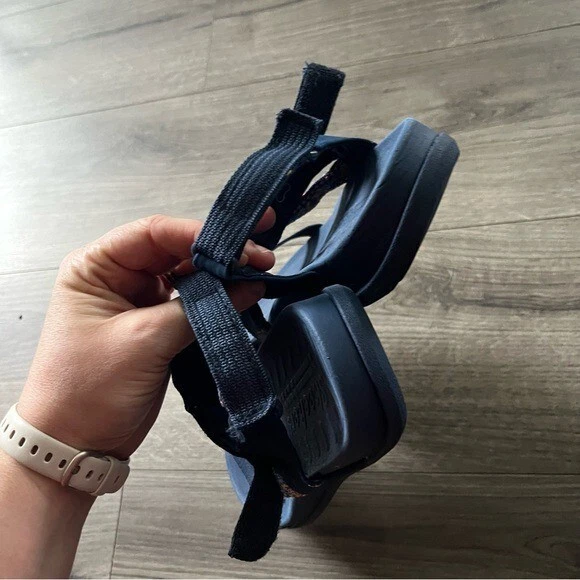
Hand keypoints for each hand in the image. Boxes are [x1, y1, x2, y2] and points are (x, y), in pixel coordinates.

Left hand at [16, 211, 275, 458]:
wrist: (78, 446)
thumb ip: (198, 309)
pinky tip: (245, 295)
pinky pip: (193, 302)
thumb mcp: (145, 341)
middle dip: (219, 252)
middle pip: (176, 250)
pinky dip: (219, 299)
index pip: (154, 234)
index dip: (200, 234)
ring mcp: (139, 301)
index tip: (242, 242)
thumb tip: (249, 284)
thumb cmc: (90, 390)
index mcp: (97, 267)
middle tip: (262, 256)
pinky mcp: (157, 325)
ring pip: (188, 275)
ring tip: (260, 273)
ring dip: (223, 275)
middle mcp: (118, 276)